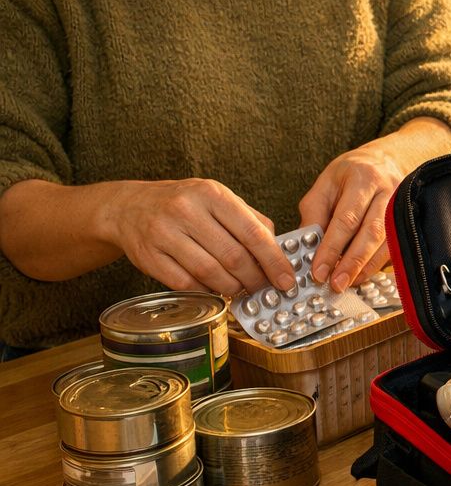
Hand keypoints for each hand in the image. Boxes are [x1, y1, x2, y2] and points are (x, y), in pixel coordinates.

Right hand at [98, 178, 293, 295]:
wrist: (129, 207)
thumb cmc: (184, 203)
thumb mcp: (218, 198)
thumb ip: (250, 219)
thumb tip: (279, 249)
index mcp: (212, 194)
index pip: (252, 232)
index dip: (274, 260)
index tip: (287, 279)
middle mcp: (187, 211)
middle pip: (233, 257)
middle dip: (255, 279)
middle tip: (265, 289)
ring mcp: (164, 234)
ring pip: (210, 273)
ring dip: (233, 288)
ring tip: (242, 289)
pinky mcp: (149, 256)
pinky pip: (186, 283)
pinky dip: (206, 290)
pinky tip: (216, 289)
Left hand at [300, 117, 450, 291]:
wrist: (384, 161)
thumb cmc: (350, 174)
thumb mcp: (325, 185)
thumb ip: (314, 214)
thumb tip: (308, 248)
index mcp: (363, 179)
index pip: (346, 218)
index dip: (332, 247)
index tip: (318, 270)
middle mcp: (387, 191)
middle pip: (371, 232)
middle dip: (352, 262)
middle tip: (335, 283)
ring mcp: (402, 206)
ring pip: (386, 242)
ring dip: (365, 266)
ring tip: (347, 282)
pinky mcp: (409, 220)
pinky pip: (394, 247)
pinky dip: (376, 264)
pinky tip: (361, 274)